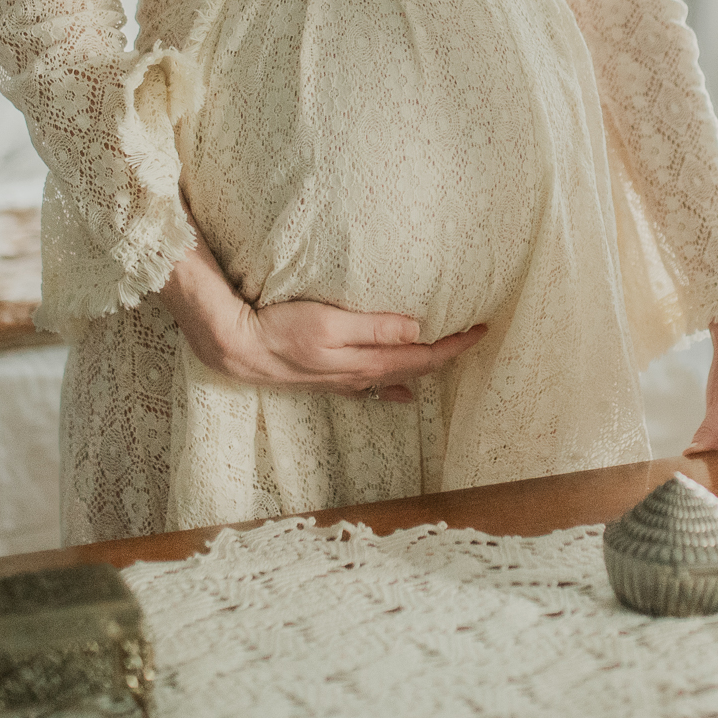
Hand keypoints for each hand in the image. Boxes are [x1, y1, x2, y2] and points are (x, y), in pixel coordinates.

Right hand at [158, 213, 485, 400]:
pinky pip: (370, 387)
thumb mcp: (330, 323)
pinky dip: (392, 387)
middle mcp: (359, 376)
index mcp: (366, 363)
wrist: (235, 347)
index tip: (482, 331)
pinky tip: (400, 394)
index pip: (422, 357)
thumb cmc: (279, 329)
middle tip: (474, 338)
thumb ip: (374, 328)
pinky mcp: (326, 378)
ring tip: (445, 362)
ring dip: (422, 370)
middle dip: (446, 356)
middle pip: (414, 369)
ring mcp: (342, 380)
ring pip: (395, 378)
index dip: (454, 346)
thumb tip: (418, 330)